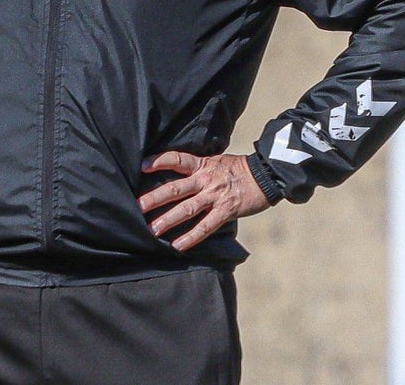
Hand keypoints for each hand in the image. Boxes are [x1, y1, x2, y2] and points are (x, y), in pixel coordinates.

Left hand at [137, 152, 270, 251]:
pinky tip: (178, 245)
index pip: (177, 159)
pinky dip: (191, 237)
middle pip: (176, 188)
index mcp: (202, 165)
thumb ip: (199, 168)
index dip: (159, 161)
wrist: (267, 175)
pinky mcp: (226, 211)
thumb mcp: (216, 161)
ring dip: (168, 219)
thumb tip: (180, 174)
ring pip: (187, 209)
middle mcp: (205, 179)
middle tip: (137, 207)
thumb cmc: (239, 169)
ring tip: (153, 229)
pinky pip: (206, 226)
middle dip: (155, 198)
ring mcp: (215, 196)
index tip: (142, 166)